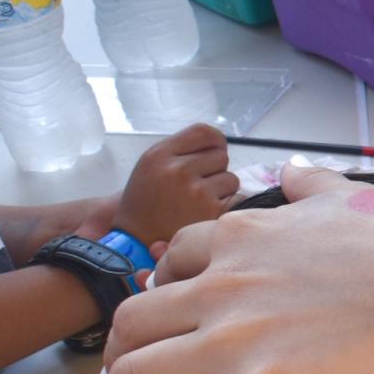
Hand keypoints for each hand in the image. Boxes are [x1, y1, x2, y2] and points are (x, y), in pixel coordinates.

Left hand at [88, 163, 373, 373]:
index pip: (173, 259)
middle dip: (118, 351)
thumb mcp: (361, 196)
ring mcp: (236, 343)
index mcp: (251, 237)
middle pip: (134, 320)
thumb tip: (290, 174)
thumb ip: (314, 187)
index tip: (164, 313)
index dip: (158, 289)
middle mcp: (226, 284)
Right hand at [112, 125, 237, 245]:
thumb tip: (220, 143)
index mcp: (160, 155)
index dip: (215, 141)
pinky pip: (236, 198)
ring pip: (231, 178)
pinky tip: (206, 213)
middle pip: (221, 155)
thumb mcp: (153, 166)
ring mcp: (196, 192)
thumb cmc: (148, 201)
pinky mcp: (212, 213)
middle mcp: (177, 170)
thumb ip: (182, 151)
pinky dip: (226, 205)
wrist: (137, 241)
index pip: (203, 132)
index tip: (214, 150)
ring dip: (222, 189)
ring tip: (199, 201)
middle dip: (214, 169)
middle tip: (197, 184)